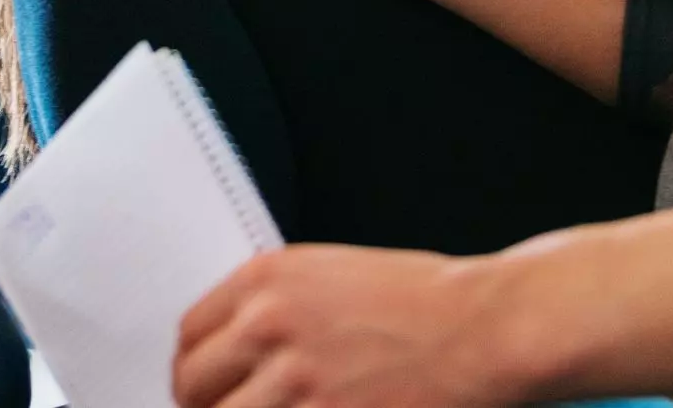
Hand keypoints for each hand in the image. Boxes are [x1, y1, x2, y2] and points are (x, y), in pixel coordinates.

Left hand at [175, 245, 510, 407]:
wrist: (484, 328)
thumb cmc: (420, 302)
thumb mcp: (330, 277)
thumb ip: (271, 308)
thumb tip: (230, 354)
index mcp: (265, 280)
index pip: (188, 337)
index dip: (196, 371)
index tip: (207, 389)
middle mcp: (269, 326)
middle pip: (193, 387)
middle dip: (207, 407)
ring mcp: (295, 382)